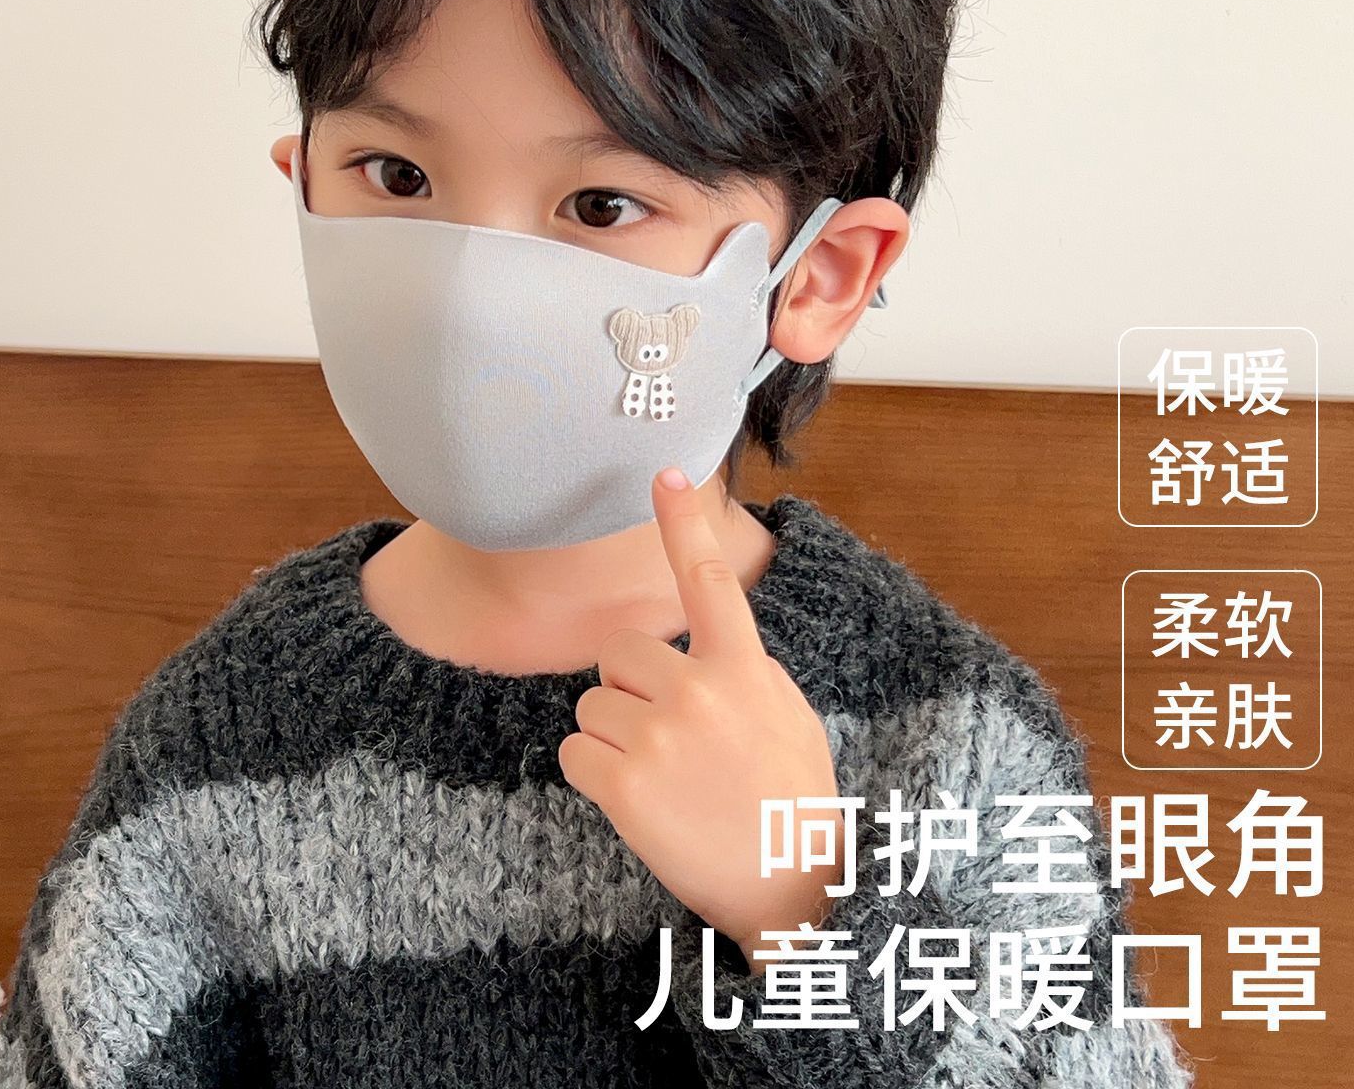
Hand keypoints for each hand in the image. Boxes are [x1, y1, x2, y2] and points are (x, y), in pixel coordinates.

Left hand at [557, 465, 842, 971]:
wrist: (790, 890)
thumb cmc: (792, 799)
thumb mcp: (789, 715)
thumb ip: (744, 669)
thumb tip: (703, 644)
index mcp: (743, 668)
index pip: (707, 581)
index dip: (684, 524)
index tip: (663, 473)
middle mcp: (698, 692)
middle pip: (619, 652)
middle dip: (630, 687)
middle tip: (667, 735)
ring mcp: (659, 739)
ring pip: (592, 704)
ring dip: (612, 735)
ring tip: (662, 777)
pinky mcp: (624, 788)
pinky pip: (572, 753)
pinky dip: (592, 776)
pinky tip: (636, 801)